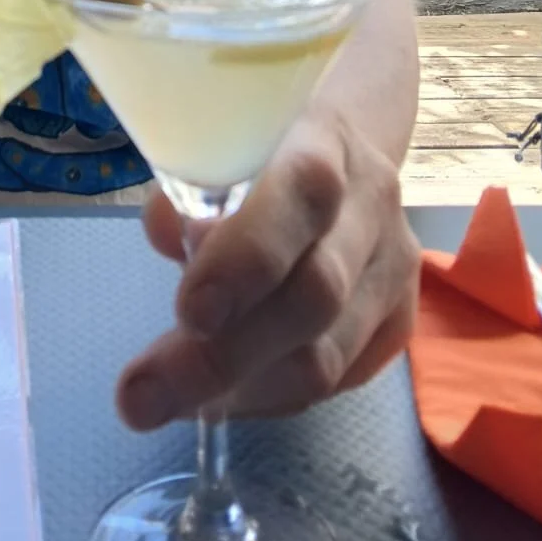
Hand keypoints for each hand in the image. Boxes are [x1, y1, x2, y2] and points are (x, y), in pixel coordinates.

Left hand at [116, 110, 420, 426]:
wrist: (344, 150)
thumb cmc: (258, 146)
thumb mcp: (216, 141)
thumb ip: (189, 186)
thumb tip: (170, 235)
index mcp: (323, 140)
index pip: (301, 196)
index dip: (248, 258)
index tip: (189, 312)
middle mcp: (372, 205)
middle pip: (316, 295)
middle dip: (224, 355)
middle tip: (142, 395)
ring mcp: (393, 266)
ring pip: (328, 356)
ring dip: (240, 390)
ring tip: (170, 400)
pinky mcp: (399, 319)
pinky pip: (337, 381)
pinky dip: (270, 397)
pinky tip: (222, 394)